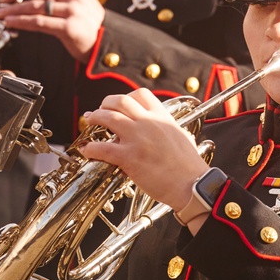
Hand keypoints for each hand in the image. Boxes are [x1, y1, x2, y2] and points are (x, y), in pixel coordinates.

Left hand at [0, 0, 105, 61]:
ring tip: (0, 12)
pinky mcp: (68, 27)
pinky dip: (21, 21)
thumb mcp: (79, 2)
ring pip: (34, 4)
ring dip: (13, 8)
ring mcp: (72, 10)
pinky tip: (11, 22)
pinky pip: (38, 22)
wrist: (107, 45)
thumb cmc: (89, 25)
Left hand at [79, 89, 209, 211]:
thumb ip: (167, 129)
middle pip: (120, 101)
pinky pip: (103, 148)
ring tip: (89, 122)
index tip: (120, 104)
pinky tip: (87, 150)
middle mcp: (148, 123)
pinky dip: (91, 148)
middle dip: (105, 103)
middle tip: (99, 110)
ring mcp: (137, 139)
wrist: (192, 184)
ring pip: (108, 118)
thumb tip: (161, 130)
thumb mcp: (180, 137)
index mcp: (162, 117)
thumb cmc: (189, 166)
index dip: (126, 96)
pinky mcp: (129, 157)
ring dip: (95, 118)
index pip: (141, 95)